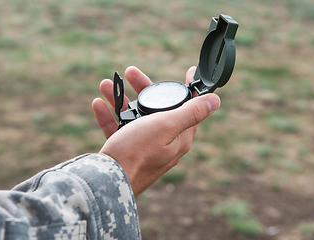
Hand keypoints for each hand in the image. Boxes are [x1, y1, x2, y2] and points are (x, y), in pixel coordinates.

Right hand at [93, 66, 220, 195]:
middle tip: (131, 73)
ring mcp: (144, 147)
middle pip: (157, 108)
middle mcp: (163, 142)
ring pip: (134, 117)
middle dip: (143, 88)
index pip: (190, 108)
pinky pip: (119, 130)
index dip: (190, 88)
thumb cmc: (137, 153)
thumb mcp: (166, 126)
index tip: (189, 71)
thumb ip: (190, 112)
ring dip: (120, 100)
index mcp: (178, 136)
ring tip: (106, 85)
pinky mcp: (126, 152)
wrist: (107, 182)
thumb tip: (216, 101)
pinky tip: (98, 104)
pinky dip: (110, 116)